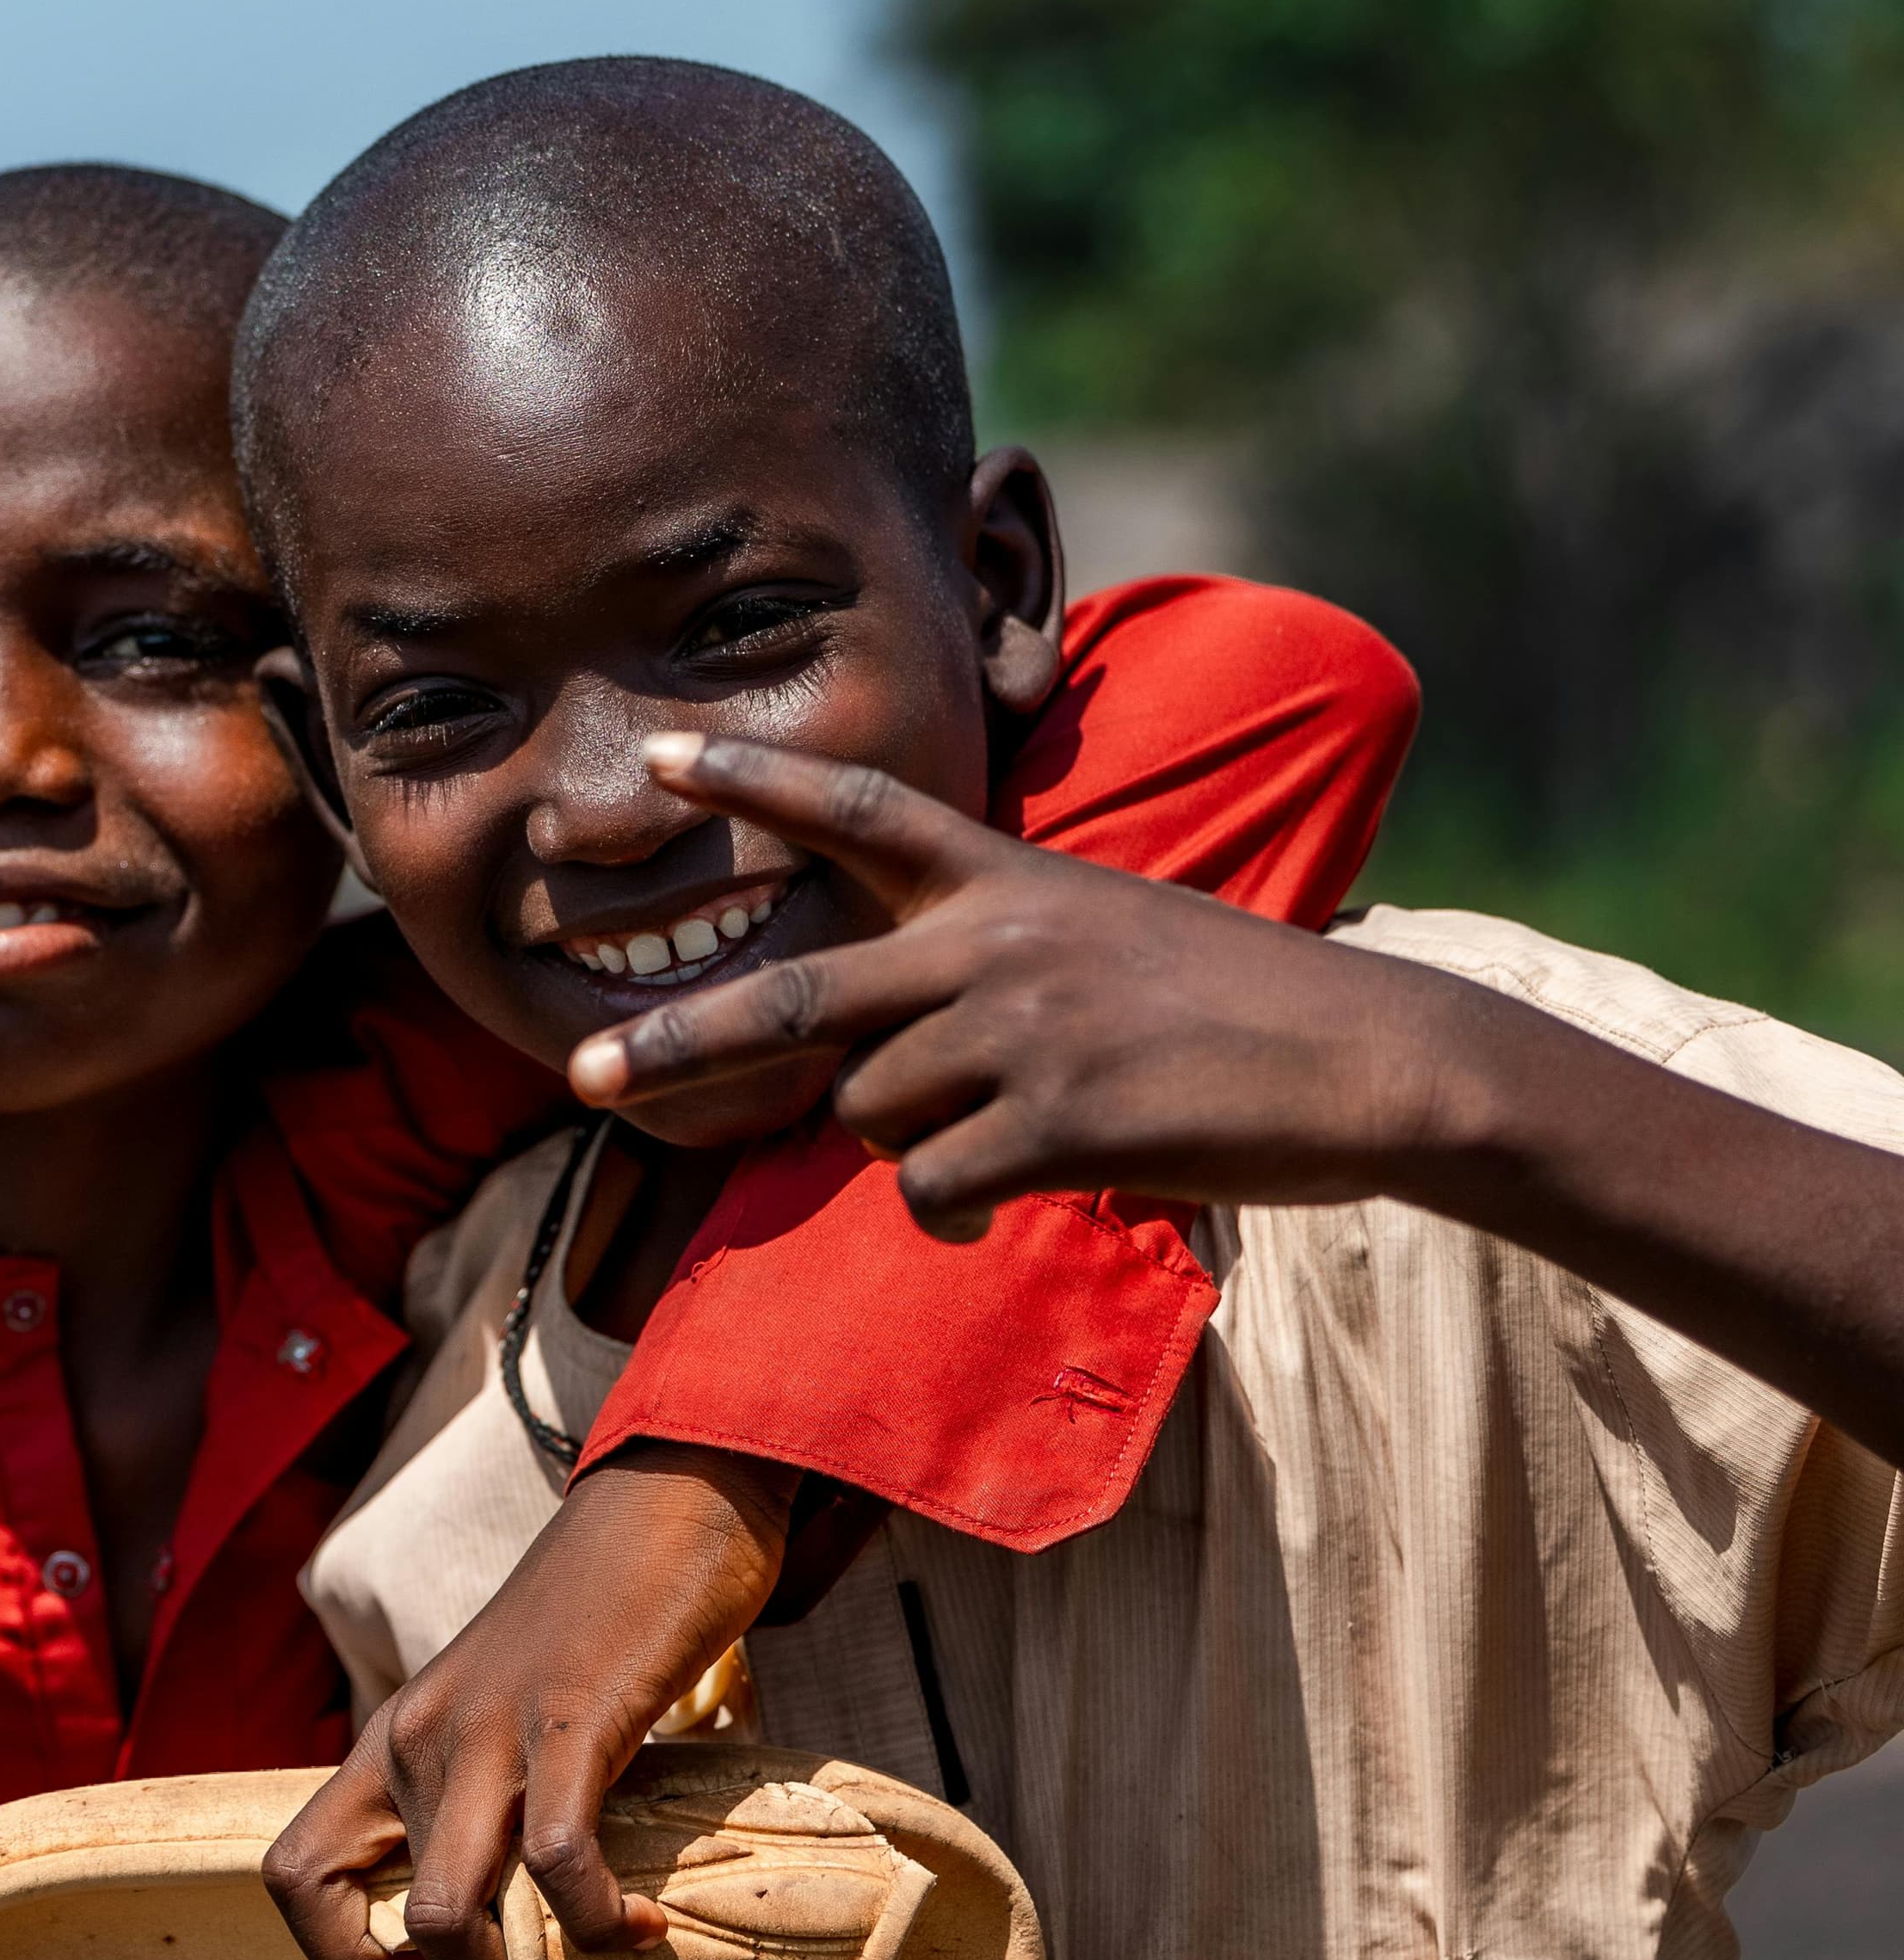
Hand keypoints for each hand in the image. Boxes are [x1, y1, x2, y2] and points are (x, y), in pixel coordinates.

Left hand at [265, 1445, 798, 1959]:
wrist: (665, 1496)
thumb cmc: (597, 1618)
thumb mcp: (502, 1704)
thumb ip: (487, 1784)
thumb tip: (512, 1895)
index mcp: (394, 1739)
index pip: (293, 1873)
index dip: (339, 1949)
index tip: (427, 1958)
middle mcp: (419, 1738)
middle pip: (378, 1919)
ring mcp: (488, 1728)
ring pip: (448, 1910)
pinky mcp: (571, 1718)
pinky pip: (558, 1858)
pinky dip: (600, 1919)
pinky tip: (645, 1922)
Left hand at [563, 739, 1452, 1230]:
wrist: (1372, 1056)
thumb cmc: (1245, 1009)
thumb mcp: (1109, 938)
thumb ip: (994, 972)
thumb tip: (904, 1079)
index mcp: (1008, 879)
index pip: (859, 807)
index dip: (753, 776)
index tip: (656, 749)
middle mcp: (994, 942)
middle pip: (796, 996)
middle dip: (682, 1042)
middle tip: (587, 1078)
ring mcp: (1019, 1029)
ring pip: (872, 1114)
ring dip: (903, 1147)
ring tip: (988, 1143)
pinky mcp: (1053, 1118)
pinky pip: (933, 1185)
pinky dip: (948, 1210)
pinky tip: (1003, 1200)